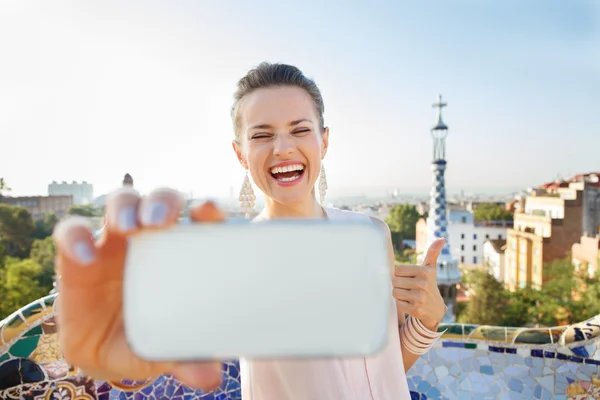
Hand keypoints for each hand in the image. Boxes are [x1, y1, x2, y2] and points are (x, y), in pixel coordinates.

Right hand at [53, 187, 223, 389]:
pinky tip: (85, 255)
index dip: (205, 210)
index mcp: (179, 254)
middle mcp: (149, 240)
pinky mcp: (77, 253)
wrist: (102, 351)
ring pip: (119, 203)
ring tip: (128, 225)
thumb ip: (186, 358)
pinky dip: (76, 237)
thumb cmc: (144, 338)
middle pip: (157, 202)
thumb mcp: (163, 349)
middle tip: (161, 220)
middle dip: (161, 202)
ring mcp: (113, 242)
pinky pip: (72, 232)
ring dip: (125, 206)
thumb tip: (211, 378)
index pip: (196, 220)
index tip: (208, 213)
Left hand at [392, 238, 447, 329]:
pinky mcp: (415, 310)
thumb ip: (433, 253)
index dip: (400, 274)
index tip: (408, 277)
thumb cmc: (428, 284)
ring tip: (408, 295)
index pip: (398, 269)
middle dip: (399, 284)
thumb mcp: (430, 268)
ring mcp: (420, 298)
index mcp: (425, 271)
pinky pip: (398, 303)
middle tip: (408, 287)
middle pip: (395, 281)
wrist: (434, 309)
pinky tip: (410, 303)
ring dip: (399, 294)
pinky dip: (401, 303)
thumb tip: (442, 239)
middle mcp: (423, 284)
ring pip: (395, 292)